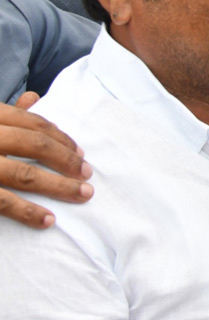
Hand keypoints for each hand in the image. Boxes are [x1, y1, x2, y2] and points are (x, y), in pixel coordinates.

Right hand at [0, 96, 91, 228]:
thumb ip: (4, 113)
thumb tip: (35, 99)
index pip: (32, 123)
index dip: (61, 137)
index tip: (80, 152)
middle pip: (36, 145)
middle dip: (67, 160)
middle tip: (88, 174)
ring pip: (25, 175)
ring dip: (59, 186)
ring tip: (82, 195)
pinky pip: (2, 201)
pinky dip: (27, 212)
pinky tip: (47, 220)